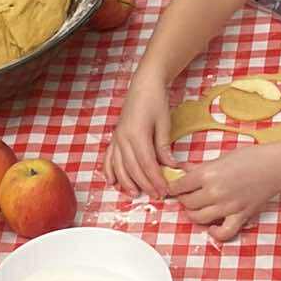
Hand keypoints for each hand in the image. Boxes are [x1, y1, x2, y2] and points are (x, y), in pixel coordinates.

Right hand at [104, 73, 175, 198]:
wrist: (143, 85)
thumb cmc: (156, 101)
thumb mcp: (164, 123)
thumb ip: (164, 146)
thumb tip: (171, 166)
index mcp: (137, 135)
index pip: (147, 164)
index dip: (155, 179)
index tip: (164, 190)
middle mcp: (123, 139)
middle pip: (133, 168)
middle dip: (145, 184)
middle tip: (156, 195)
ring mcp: (116, 138)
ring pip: (119, 166)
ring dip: (126, 182)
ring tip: (135, 194)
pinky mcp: (114, 137)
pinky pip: (109, 158)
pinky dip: (109, 171)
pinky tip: (111, 181)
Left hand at [167, 145, 280, 243]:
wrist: (275, 166)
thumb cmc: (249, 158)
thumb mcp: (219, 158)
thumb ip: (199, 168)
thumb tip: (181, 171)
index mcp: (207, 174)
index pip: (179, 186)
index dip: (173, 188)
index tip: (174, 188)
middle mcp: (215, 192)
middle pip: (186, 203)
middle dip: (184, 200)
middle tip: (188, 195)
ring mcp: (228, 206)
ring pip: (198, 218)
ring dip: (193, 214)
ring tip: (197, 208)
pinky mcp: (240, 216)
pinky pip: (224, 233)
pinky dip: (215, 233)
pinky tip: (212, 226)